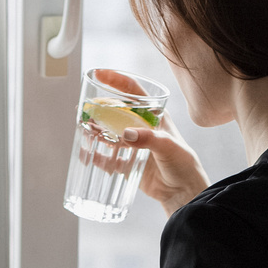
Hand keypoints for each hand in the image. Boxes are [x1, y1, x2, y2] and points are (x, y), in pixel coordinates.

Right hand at [93, 70, 209, 215]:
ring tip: (83, 127)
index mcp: (154, 115)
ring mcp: (135, 145)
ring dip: (98, 129)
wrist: (184, 193)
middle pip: (118, 111)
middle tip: (84, 108)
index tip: (99, 74)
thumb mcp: (168, 146)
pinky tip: (88, 153)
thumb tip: (125, 133)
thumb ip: (148, 138)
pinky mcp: (130, 162)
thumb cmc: (183, 164)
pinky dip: (99, 155)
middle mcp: (143, 127)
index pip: (133, 91)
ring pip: (112, 132)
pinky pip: (110, 157)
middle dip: (100, 108)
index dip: (116, 80)